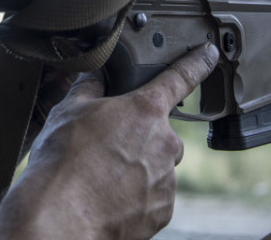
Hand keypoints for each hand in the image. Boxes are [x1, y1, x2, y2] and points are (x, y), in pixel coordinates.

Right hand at [0, 43, 218, 239]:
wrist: (62, 216)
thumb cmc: (63, 162)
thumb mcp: (68, 110)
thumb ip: (90, 87)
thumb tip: (96, 76)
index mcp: (145, 110)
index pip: (180, 77)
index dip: (196, 62)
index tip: (209, 54)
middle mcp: (164, 143)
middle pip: (160, 133)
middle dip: (139, 138)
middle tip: (106, 148)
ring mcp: (166, 180)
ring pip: (156, 167)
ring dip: (137, 169)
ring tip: (102, 177)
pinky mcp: (162, 211)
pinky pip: (153, 197)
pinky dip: (136, 197)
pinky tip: (109, 197)